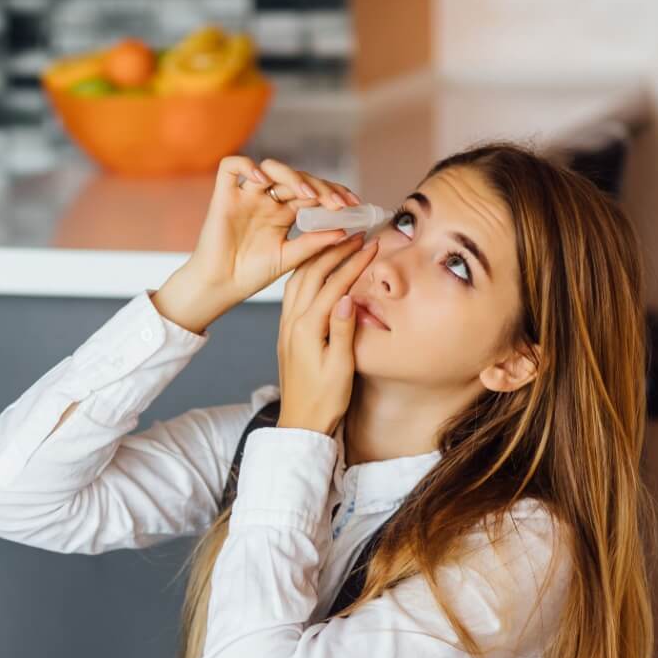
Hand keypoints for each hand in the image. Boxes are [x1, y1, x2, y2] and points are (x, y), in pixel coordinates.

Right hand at [151, 156, 362, 334]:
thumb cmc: (250, 276)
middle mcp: (267, 200)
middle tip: (338, 205)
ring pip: (271, 168)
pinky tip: (264, 180)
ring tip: (309, 195)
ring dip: (293, 177)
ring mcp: (246, 196)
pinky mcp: (223, 196)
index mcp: (284, 214)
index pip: (313, 193)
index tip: (355, 207)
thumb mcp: (290, 258)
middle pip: (297, 179)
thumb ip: (314, 243)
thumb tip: (345, 231)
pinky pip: (231, 167)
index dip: (334, 194)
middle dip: (321, 188)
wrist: (219, 288)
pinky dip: (248, 166)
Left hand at [276, 232, 379, 435]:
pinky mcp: (286, 332)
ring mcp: (286, 326)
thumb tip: (347, 298)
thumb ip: (343, 331)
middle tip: (357, 235)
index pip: (333, 285)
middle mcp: (292, 323)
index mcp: (307, 329)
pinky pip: (294, 293)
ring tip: (338, 242)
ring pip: (298, 280)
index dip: (353, 262)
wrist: (299, 422)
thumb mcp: (341, 367)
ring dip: (318, 258)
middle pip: (312, 274)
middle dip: (335, 250)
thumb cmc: (323, 400)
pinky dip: (307, 273)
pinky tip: (318, 269)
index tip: (371, 244)